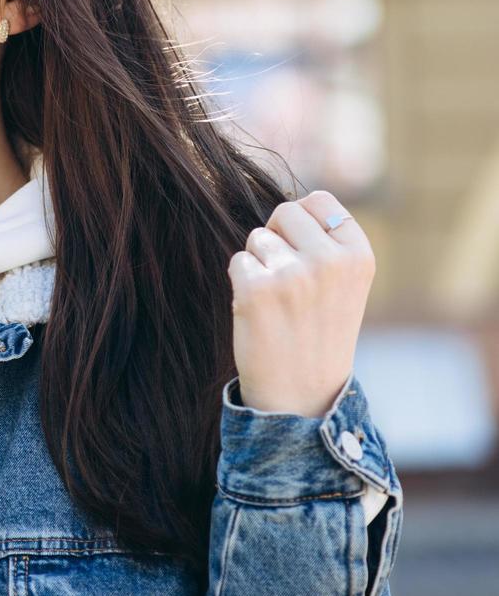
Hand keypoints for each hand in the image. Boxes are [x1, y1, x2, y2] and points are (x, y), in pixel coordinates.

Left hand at [227, 190, 375, 417]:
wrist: (302, 394)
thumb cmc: (319, 333)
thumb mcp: (344, 285)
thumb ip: (327, 244)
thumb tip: (293, 205)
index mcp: (359, 257)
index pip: (320, 200)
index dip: (303, 221)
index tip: (305, 251)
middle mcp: (330, 261)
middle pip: (285, 211)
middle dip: (278, 237)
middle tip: (287, 279)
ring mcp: (293, 275)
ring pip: (257, 238)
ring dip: (259, 263)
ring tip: (277, 300)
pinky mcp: (256, 290)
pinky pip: (237, 261)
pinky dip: (241, 282)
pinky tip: (259, 311)